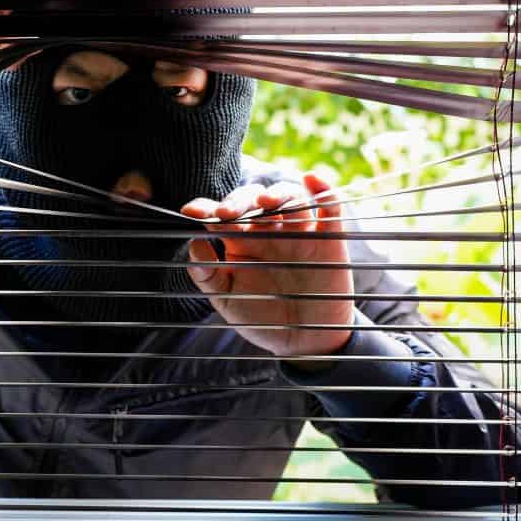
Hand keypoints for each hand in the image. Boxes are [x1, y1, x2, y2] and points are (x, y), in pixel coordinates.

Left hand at [179, 172, 352, 363]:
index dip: (205, 207)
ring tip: (267, 204)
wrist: (305, 340)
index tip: (191, 211)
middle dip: (239, 200)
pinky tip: (312, 180)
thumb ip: (207, 275)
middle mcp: (268, 230)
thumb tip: (194, 244)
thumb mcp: (227, 299)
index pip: (220, 214)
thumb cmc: (262, 316)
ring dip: (279, 194)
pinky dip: (324, 191)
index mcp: (239, 240)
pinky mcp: (328, 238)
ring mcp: (298, 231)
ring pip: (290, 198)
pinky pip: (329, 208)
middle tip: (228, 213)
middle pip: (253, 200)